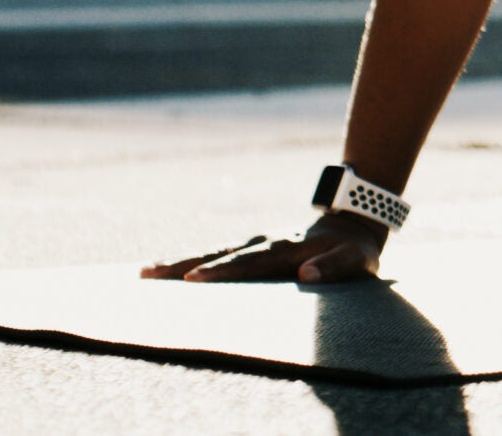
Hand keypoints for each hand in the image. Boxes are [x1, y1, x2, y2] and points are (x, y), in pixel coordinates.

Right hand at [138, 214, 385, 283]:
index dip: (222, 271)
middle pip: (219, 255)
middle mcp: (264, 243)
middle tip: (150, 274)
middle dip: (184, 265)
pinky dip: (191, 262)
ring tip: (145, 272)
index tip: (192, 279)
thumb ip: (335, 267)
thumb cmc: (354, 249)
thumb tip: (306, 273)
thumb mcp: (356, 259)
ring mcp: (255, 244)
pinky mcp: (251, 249)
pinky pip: (216, 256)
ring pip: (212, 253)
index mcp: (286, 248)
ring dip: (179, 262)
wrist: (352, 222)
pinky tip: (166, 272)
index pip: (249, 262)